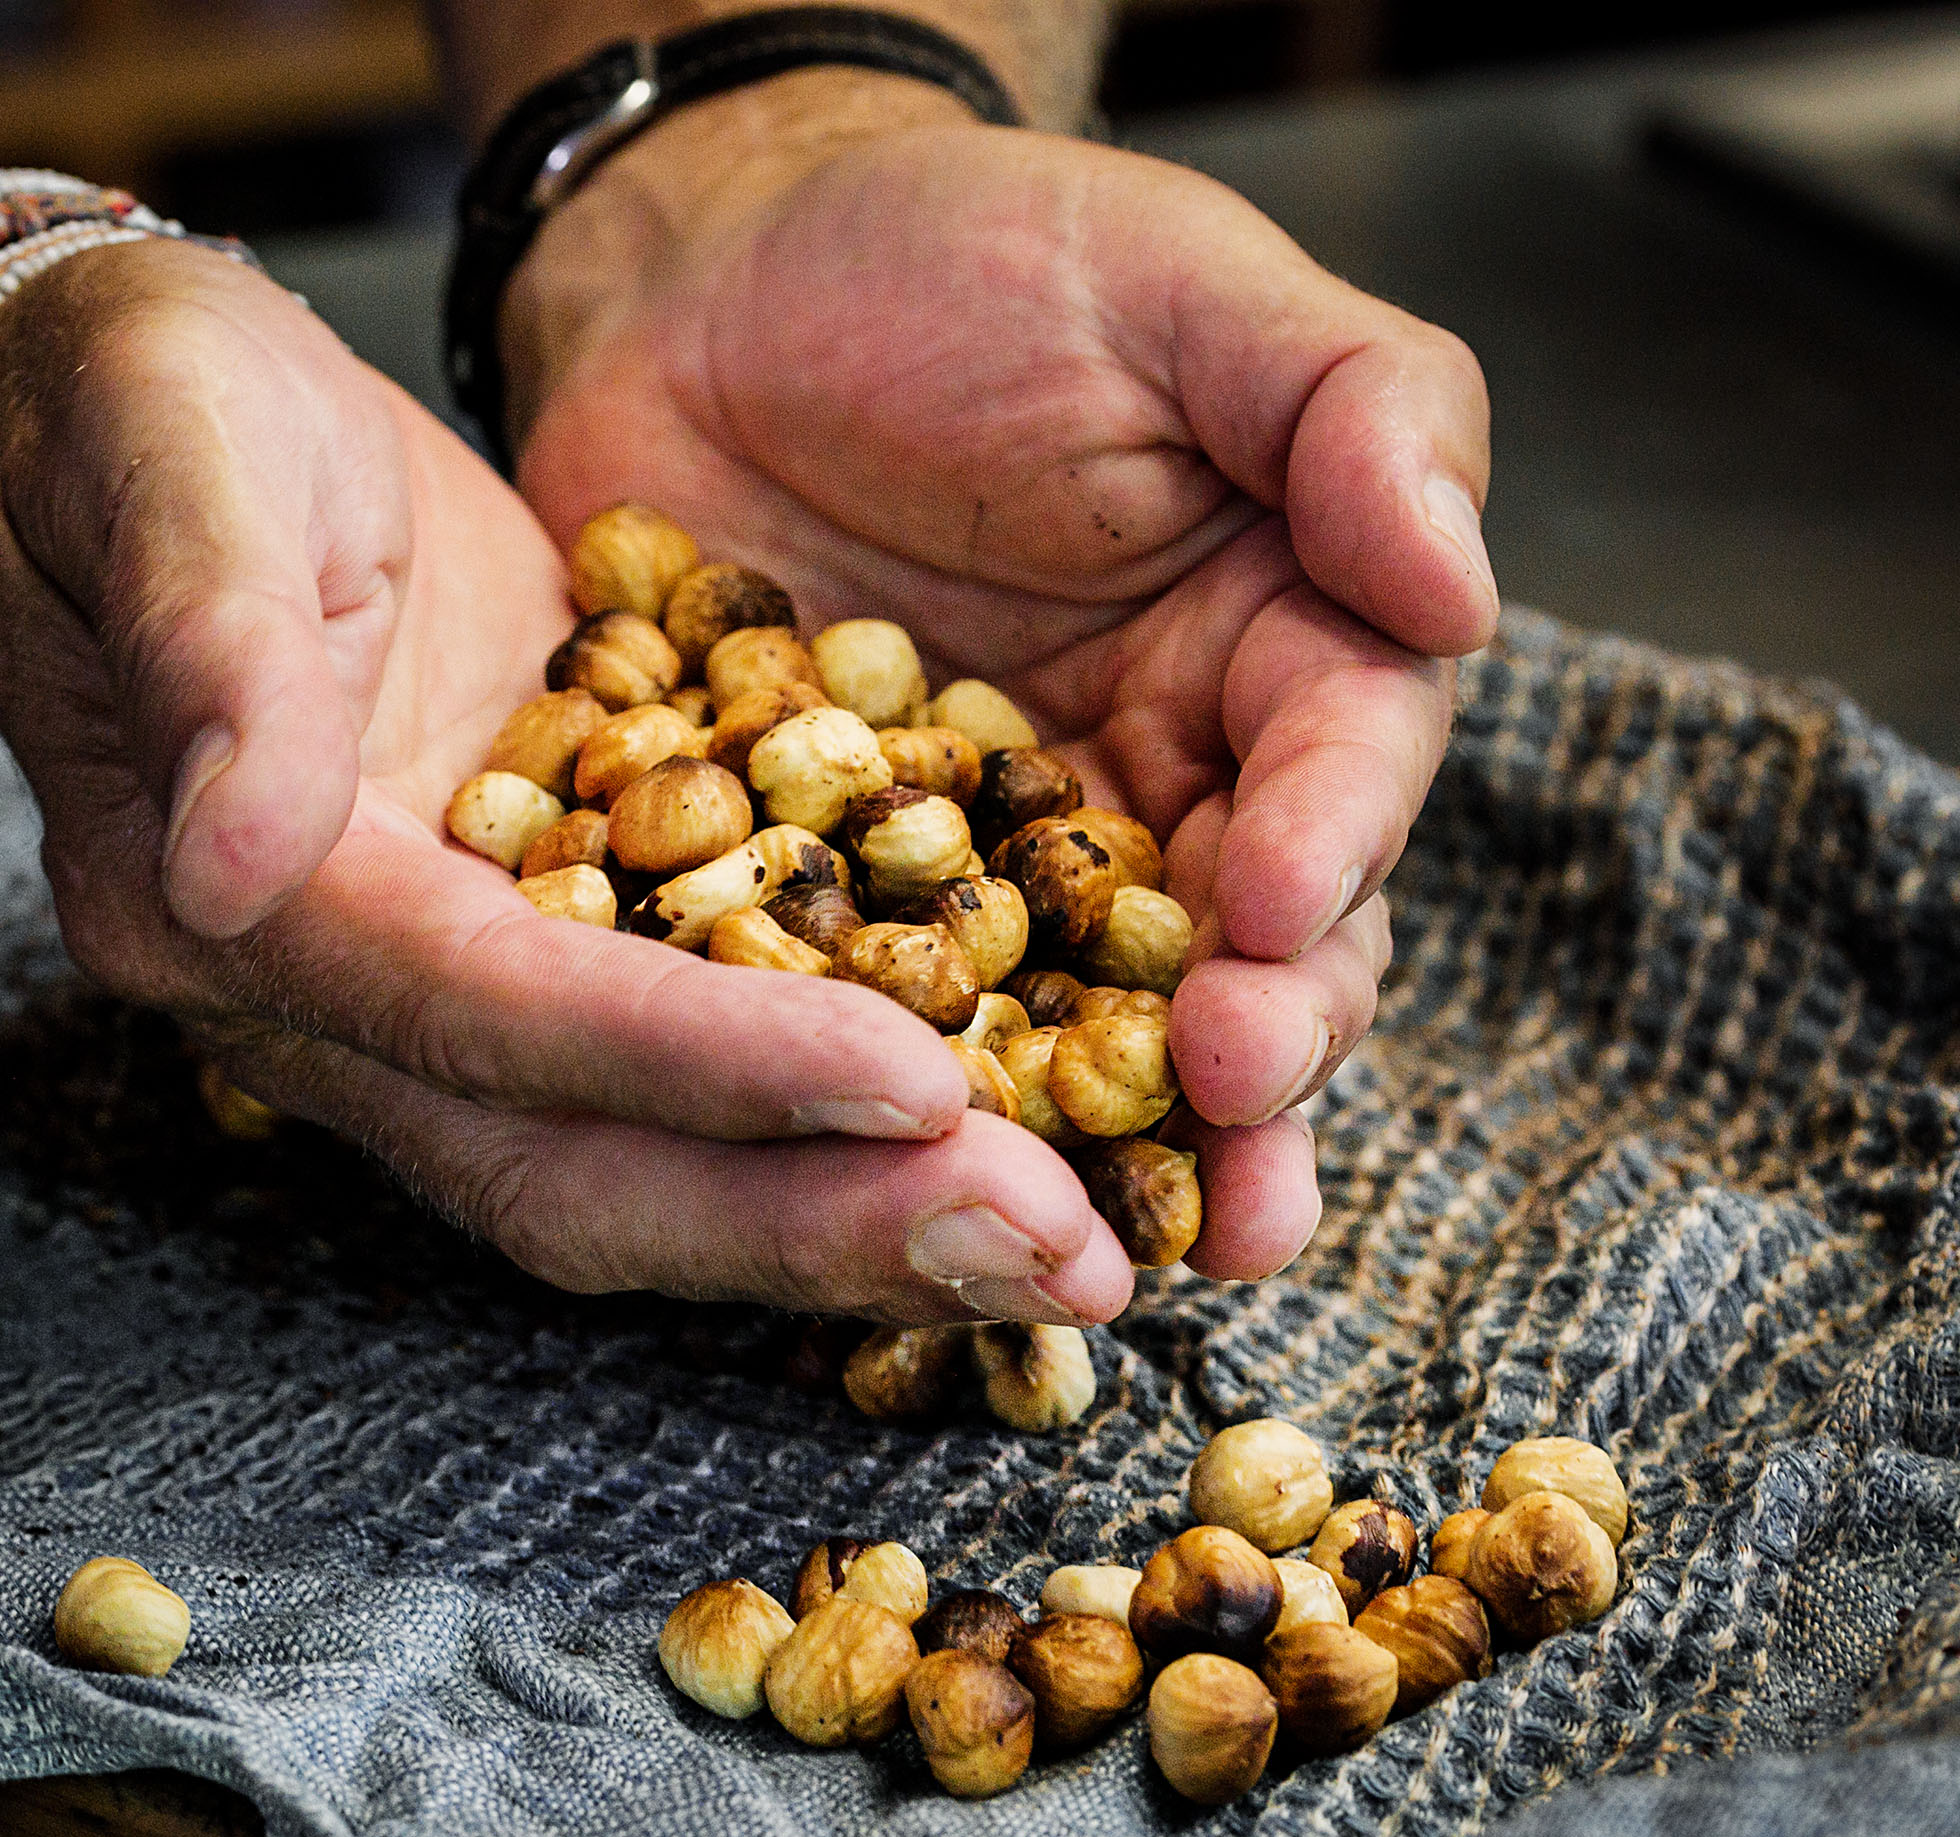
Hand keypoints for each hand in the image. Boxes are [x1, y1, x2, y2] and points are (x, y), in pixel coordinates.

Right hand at [0, 237, 1134, 1327]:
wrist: (133, 426)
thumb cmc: (139, 406)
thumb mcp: (166, 455)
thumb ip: (206, 643)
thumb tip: (236, 855)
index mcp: (236, 899)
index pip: (487, 1012)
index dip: (697, 1066)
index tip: (914, 1084)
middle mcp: (326, 1005)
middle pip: (574, 1170)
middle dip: (814, 1221)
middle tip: (1053, 1249)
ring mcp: (426, 1004)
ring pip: (641, 1171)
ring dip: (849, 1220)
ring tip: (1065, 1237)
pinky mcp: (519, 959)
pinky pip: (680, 1095)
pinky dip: (832, 1140)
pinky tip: (997, 1138)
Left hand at [506, 83, 1498, 1281]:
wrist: (707, 284)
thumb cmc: (968, 260)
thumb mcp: (1181, 286)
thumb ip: (1352, 411)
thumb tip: (1459, 587)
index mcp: (1271, 655)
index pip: (1340, 774)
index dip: (1328, 853)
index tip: (1282, 914)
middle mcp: (1150, 792)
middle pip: (1239, 963)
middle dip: (1251, 1065)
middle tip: (1228, 1140)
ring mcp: (983, 870)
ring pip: (1072, 1031)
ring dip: (1101, 1145)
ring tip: (1114, 1247)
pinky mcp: (822, 902)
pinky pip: (861, 1014)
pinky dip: (879, 1100)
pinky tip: (878, 1186)